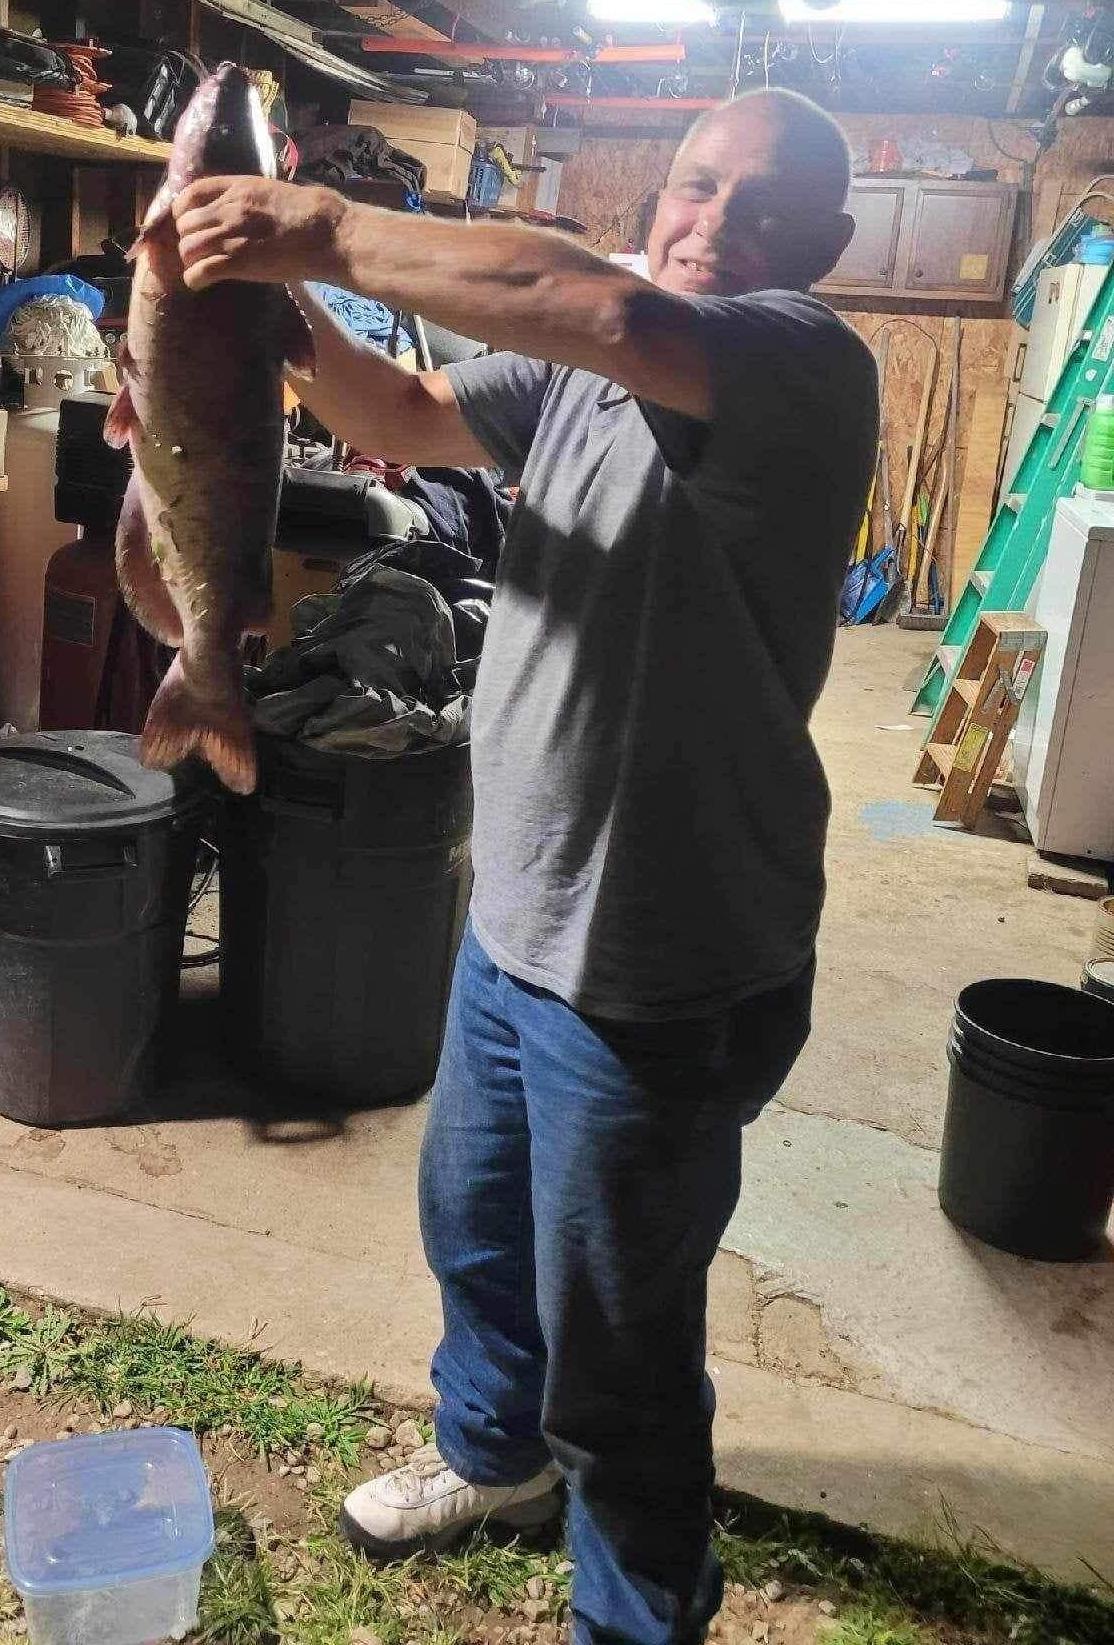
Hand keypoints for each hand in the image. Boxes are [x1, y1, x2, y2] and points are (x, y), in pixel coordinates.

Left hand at [172, 176, 346, 290]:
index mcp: (235, 188)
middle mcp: (228, 209)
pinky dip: (195, 280)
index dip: (183, 211)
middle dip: (187, 239)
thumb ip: (244, 198)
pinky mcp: (238, 262)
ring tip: (201, 268)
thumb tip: (229, 208)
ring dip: (191, 261)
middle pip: (185, 224)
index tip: (190, 223)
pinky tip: (201, 283)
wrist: (325, 233)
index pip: (190, 193)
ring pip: (188, 248)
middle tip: (199, 251)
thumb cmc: (306, 214)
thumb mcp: (268, 191)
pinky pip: (200, 272)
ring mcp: (231, 236)